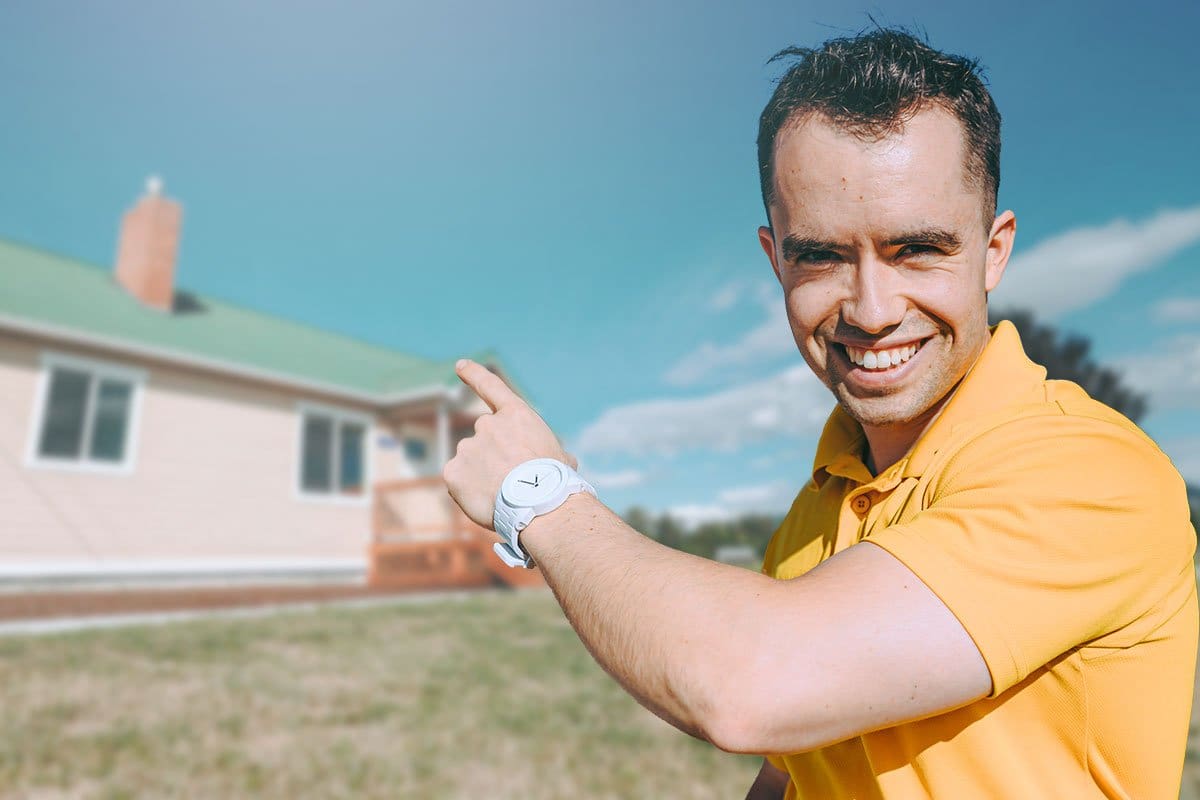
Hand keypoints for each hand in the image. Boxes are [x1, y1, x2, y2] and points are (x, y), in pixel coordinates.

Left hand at [443, 359, 576, 528]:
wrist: (540, 504)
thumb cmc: (556, 483)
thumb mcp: (562, 458)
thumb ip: (549, 451)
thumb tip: (562, 461)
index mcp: (516, 416)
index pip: (491, 387)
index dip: (474, 374)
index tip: (460, 365)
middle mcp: (487, 425)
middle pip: (485, 438)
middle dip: (494, 455)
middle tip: (512, 480)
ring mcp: (468, 447)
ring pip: (471, 462)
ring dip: (483, 475)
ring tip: (504, 495)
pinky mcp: (453, 471)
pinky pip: (459, 481)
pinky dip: (469, 491)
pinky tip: (486, 501)